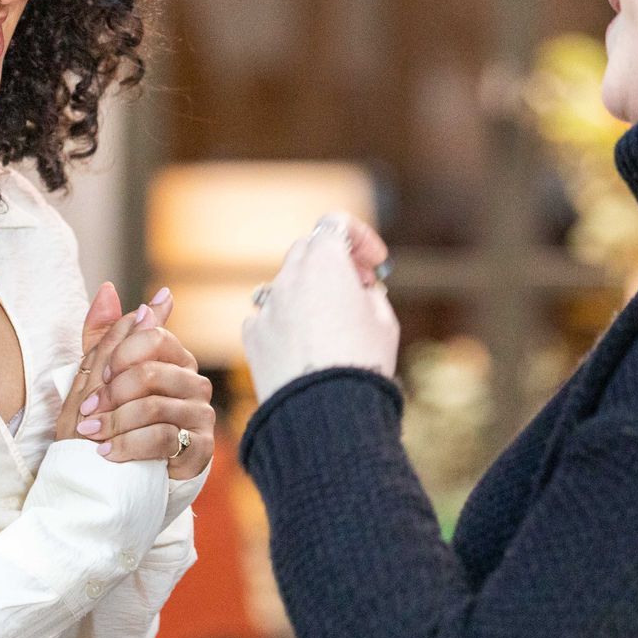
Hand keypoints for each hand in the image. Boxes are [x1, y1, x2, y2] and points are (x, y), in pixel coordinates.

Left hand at [59, 285, 217, 480]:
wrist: (116, 478)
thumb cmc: (107, 422)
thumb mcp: (96, 377)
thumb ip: (103, 334)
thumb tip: (108, 289)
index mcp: (174, 358)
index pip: (152, 336)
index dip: (118, 357)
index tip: (98, 379)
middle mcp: (193, 382)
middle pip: (151, 372)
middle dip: (111, 395)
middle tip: (87, 414)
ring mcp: (200, 415)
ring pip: (154, 406)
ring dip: (114, 423)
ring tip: (92, 436)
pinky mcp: (200, 449)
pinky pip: (163, 439)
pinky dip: (127, 446)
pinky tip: (108, 454)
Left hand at [242, 213, 398, 403]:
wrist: (325, 414)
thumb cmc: (363, 363)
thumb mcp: (384, 322)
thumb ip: (369, 293)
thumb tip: (358, 290)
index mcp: (325, 261)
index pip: (337, 224)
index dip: (361, 239)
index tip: (375, 264)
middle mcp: (289, 276)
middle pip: (309, 250)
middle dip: (334, 263)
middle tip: (358, 288)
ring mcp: (266, 305)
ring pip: (286, 284)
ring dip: (308, 293)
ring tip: (332, 323)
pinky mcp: (252, 336)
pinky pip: (270, 316)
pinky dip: (287, 322)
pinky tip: (306, 348)